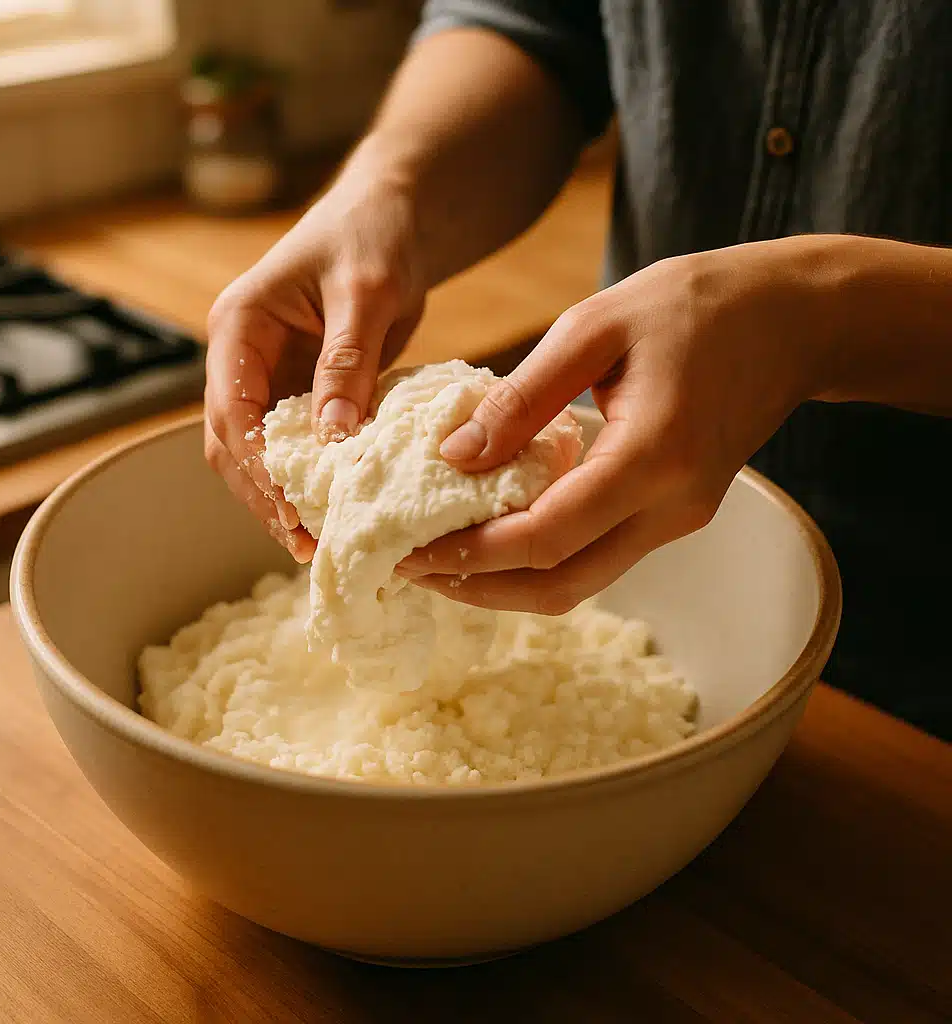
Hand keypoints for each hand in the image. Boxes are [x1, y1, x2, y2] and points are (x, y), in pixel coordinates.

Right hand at [204, 172, 425, 560]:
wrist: (394, 219)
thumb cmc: (375, 238)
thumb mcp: (365, 294)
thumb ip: (347, 363)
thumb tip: (333, 439)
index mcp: (239, 325)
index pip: (231, 410)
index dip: (257, 467)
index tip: (291, 512)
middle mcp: (242, 356)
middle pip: (234, 443)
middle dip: (265, 496)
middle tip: (307, 546)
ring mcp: (269, 375)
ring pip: (259, 452)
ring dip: (284, 497)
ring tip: (321, 544)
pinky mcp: (301, 390)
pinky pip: (296, 444)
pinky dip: (310, 479)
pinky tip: (335, 510)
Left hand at [399, 237, 835, 612]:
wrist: (792, 320)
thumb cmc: (695, 305)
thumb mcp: (596, 327)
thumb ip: (524, 396)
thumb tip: (455, 456)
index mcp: (653, 457)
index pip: (545, 537)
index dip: (470, 553)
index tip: (409, 549)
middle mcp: (671, 507)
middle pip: (560, 584)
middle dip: (479, 587)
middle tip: (411, 568)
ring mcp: (678, 519)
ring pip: (579, 582)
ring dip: (505, 581)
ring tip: (440, 556)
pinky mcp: (675, 515)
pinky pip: (597, 555)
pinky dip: (539, 557)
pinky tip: (494, 531)